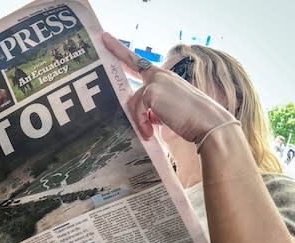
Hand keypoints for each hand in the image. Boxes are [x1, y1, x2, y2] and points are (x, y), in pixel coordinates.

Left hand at [102, 32, 234, 143]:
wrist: (209, 124)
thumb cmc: (192, 120)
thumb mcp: (168, 111)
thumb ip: (153, 109)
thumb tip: (142, 116)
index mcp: (165, 78)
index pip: (142, 63)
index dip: (124, 52)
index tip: (110, 39)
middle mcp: (160, 75)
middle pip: (133, 63)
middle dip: (117, 50)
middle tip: (104, 37)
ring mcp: (156, 82)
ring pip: (133, 100)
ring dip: (139, 119)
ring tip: (148, 132)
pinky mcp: (152, 92)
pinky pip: (137, 110)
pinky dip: (142, 124)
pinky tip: (149, 133)